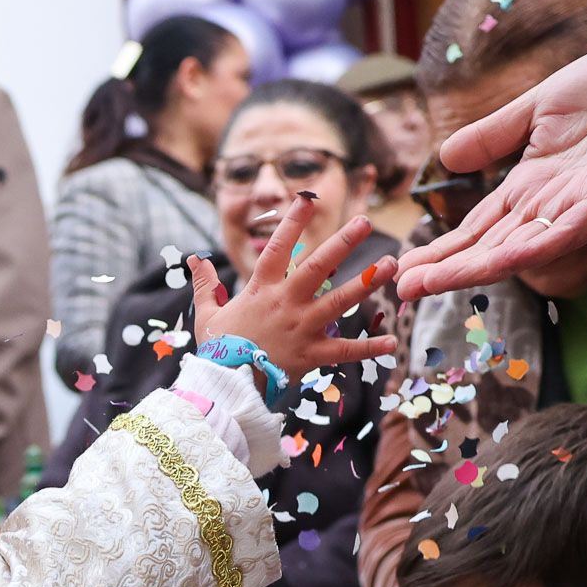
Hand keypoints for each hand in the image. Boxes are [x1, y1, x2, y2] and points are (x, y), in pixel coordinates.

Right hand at [189, 193, 397, 382]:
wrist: (225, 389)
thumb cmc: (217, 353)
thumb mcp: (207, 315)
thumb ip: (204, 285)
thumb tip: (194, 259)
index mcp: (261, 291)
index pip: (278, 248)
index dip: (292, 221)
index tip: (307, 198)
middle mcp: (285, 304)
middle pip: (318, 266)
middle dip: (342, 241)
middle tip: (364, 221)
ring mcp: (301, 328)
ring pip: (339, 301)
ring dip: (366, 282)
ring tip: (390, 264)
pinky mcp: (312, 355)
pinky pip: (345, 351)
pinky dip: (369, 348)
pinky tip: (392, 340)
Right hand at [395, 44, 586, 300]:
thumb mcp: (537, 110)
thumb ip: (494, 135)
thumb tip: (445, 158)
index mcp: (531, 186)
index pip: (477, 228)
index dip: (441, 249)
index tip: (402, 272)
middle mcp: (550, 205)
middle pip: (489, 246)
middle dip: (445, 269)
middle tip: (398, 292)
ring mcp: (578, 204)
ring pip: (521, 248)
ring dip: (476, 268)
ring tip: (433, 284)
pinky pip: (569, 229)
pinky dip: (537, 247)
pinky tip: (505, 262)